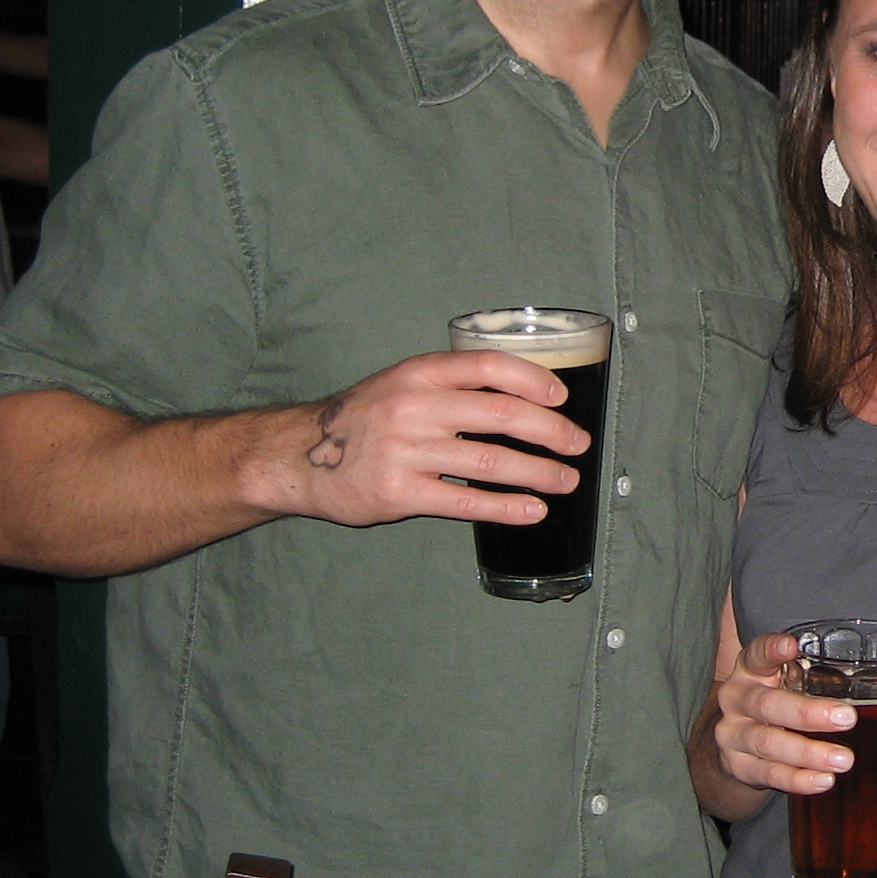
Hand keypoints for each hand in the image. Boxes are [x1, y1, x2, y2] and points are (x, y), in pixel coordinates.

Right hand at [266, 349, 585, 529]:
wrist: (298, 455)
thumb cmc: (364, 419)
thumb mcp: (402, 384)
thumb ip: (451, 387)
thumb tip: (524, 398)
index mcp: (420, 373)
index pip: (489, 366)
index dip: (534, 379)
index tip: (562, 398)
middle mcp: (414, 406)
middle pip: (501, 414)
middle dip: (551, 431)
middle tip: (578, 445)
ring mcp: (405, 450)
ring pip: (491, 460)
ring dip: (539, 472)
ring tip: (566, 481)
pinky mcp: (398, 492)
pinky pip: (465, 500)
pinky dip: (506, 506)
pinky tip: (533, 511)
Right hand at [707, 628, 876, 797]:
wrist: (739, 746)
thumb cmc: (788, 704)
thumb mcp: (810, 687)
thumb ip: (861, 684)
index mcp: (755, 669)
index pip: (757, 653)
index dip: (772, 648)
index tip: (793, 647)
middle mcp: (739, 698)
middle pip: (768, 703)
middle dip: (808, 712)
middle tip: (848, 718)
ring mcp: (733, 734)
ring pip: (768, 742)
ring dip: (807, 752)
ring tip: (844, 760)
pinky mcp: (738, 767)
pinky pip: (768, 774)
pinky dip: (796, 779)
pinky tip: (823, 781)